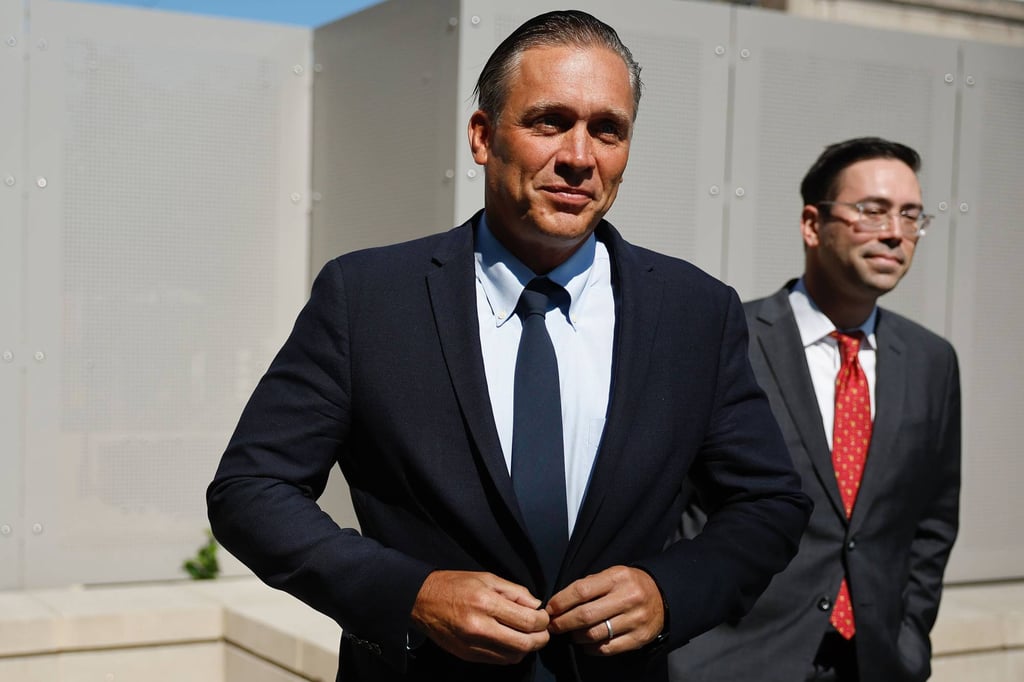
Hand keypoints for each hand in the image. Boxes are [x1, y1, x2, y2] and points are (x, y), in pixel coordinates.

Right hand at [410, 570, 550, 663]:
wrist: (422, 601)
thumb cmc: (455, 585)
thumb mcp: (487, 577)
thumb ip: (515, 592)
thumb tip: (536, 606)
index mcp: (486, 603)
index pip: (527, 621)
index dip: (542, 620)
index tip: (543, 616)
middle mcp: (480, 627)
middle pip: (524, 643)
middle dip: (540, 638)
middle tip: (543, 631)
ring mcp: (473, 645)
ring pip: (513, 656)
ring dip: (527, 648)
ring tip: (528, 636)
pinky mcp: (468, 655)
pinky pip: (499, 660)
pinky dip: (511, 653)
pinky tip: (512, 642)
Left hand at [546, 565, 663, 655]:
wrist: (662, 596)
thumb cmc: (629, 585)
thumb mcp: (612, 575)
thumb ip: (589, 585)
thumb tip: (559, 603)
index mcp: (617, 578)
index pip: (581, 590)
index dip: (561, 602)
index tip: (550, 609)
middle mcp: (627, 598)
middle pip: (585, 615)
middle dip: (563, 622)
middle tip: (553, 626)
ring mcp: (634, 620)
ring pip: (594, 634)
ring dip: (575, 636)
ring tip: (569, 634)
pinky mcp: (639, 638)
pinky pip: (607, 648)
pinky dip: (590, 648)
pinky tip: (585, 643)